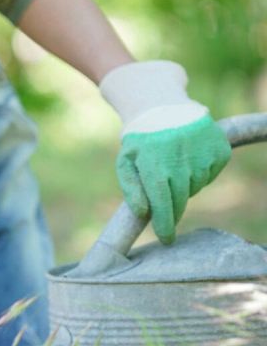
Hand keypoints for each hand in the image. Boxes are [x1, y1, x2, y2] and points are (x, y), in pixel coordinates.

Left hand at [99, 61, 231, 243]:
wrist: (163, 106)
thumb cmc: (141, 139)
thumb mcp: (126, 161)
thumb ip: (131, 188)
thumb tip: (144, 213)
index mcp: (155, 164)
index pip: (162, 204)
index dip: (165, 224)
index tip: (166, 239)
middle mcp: (181, 160)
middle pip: (180, 200)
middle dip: (173, 210)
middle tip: (166, 210)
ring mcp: (203, 154)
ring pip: (196, 187)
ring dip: (185, 185)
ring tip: (172, 165)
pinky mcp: (219, 150)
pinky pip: (210, 174)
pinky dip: (200, 172)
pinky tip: (188, 157)